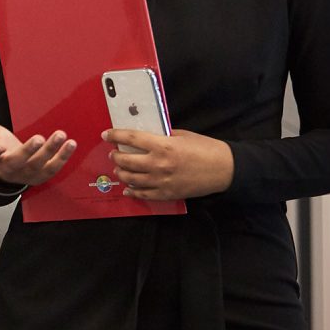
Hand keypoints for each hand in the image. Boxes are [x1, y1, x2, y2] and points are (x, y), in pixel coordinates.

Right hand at [0, 110, 76, 186]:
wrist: (5, 171)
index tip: (0, 146)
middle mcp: (11, 169)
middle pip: (19, 161)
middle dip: (29, 150)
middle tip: (39, 138)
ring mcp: (27, 174)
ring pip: (39, 165)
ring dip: (52, 151)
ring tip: (61, 135)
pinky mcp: (41, 176)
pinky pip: (53, 168)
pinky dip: (63, 157)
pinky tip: (70, 144)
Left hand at [103, 128, 233, 200]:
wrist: (223, 170)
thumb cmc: (205, 148)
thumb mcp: (182, 135)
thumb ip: (162, 136)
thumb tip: (145, 136)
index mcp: (162, 145)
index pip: (131, 138)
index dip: (115, 135)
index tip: (105, 134)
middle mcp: (158, 164)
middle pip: (126, 160)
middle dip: (115, 156)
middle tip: (113, 153)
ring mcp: (160, 181)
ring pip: (130, 178)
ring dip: (121, 172)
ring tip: (119, 168)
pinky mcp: (166, 194)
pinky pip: (142, 194)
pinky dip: (132, 191)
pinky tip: (127, 188)